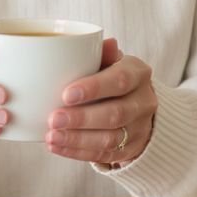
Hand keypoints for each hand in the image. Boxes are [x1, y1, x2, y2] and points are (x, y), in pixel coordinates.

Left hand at [45, 39, 156, 165]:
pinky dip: (78, 152)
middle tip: (53, 119)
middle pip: (115, 114)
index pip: (120, 80)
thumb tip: (106, 42)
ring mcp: (140, 128)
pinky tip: (58, 147)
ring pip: (110, 139)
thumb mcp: (110, 60)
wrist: (136, 102)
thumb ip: (103, 53)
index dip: (94, 88)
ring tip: (52, 136)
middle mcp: (144, 102)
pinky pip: (105, 155)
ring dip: (77, 140)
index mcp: (138, 74)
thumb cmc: (112, 75)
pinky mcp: (131, 148)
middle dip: (81, 119)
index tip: (66, 94)